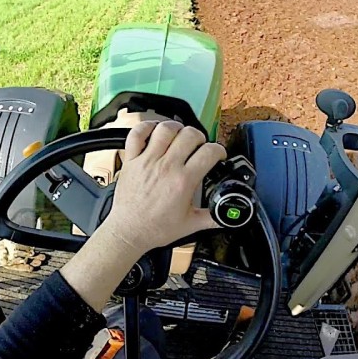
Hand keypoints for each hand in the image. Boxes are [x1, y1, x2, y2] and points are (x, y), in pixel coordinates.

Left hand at [99, 121, 226, 253]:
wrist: (129, 231)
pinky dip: (146, 127)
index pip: (209, 152)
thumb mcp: (191, 224)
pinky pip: (137, 134)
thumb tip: (229, 215)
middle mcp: (166, 167)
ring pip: (165, 129)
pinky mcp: (132, 160)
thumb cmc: (155, 228)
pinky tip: (155, 130)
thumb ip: (213, 217)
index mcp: (183, 181)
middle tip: (199, 146)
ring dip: (177, 128)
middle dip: (200, 137)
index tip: (217, 155)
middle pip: (190, 135)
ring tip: (180, 136)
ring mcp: (147, 161)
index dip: (218, 150)